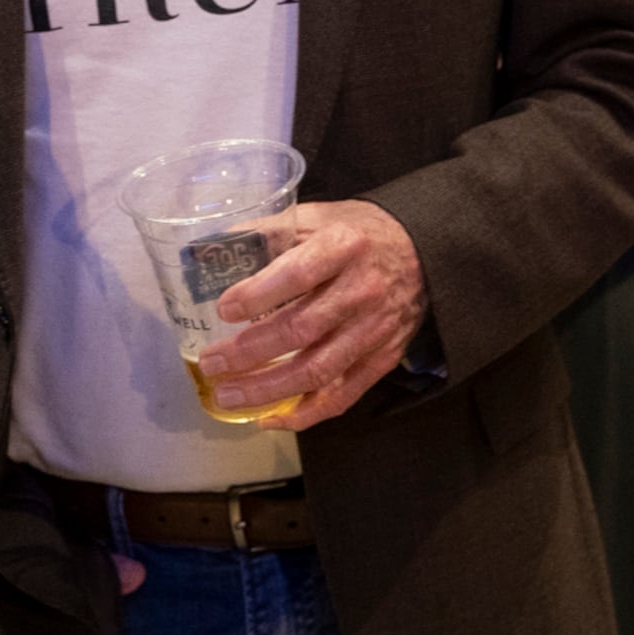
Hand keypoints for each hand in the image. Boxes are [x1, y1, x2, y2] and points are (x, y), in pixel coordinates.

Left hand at [193, 200, 426, 434]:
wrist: (424, 254)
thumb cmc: (360, 234)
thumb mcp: (319, 217)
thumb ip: (269, 230)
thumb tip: (209, 249)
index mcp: (344, 247)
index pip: (298, 275)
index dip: (258, 295)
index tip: (224, 309)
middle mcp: (362, 291)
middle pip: (301, 330)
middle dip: (250, 352)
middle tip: (212, 363)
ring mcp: (374, 330)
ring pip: (317, 370)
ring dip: (267, 389)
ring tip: (227, 395)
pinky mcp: (382, 359)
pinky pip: (341, 395)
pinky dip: (303, 413)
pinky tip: (268, 417)